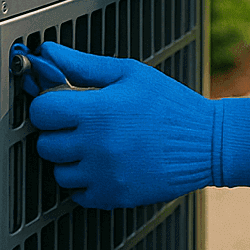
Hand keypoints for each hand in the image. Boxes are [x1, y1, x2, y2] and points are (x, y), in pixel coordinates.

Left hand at [24, 42, 249, 209]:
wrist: (207, 142)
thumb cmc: (170, 104)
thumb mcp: (128, 74)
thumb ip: (83, 64)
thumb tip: (49, 52)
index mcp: (98, 111)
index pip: (41, 112)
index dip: (46, 105)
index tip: (58, 103)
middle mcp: (97, 146)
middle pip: (45, 144)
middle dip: (57, 132)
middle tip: (78, 124)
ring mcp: (105, 175)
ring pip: (59, 172)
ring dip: (69, 159)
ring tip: (92, 145)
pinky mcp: (114, 197)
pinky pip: (78, 194)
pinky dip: (85, 182)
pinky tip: (103, 165)